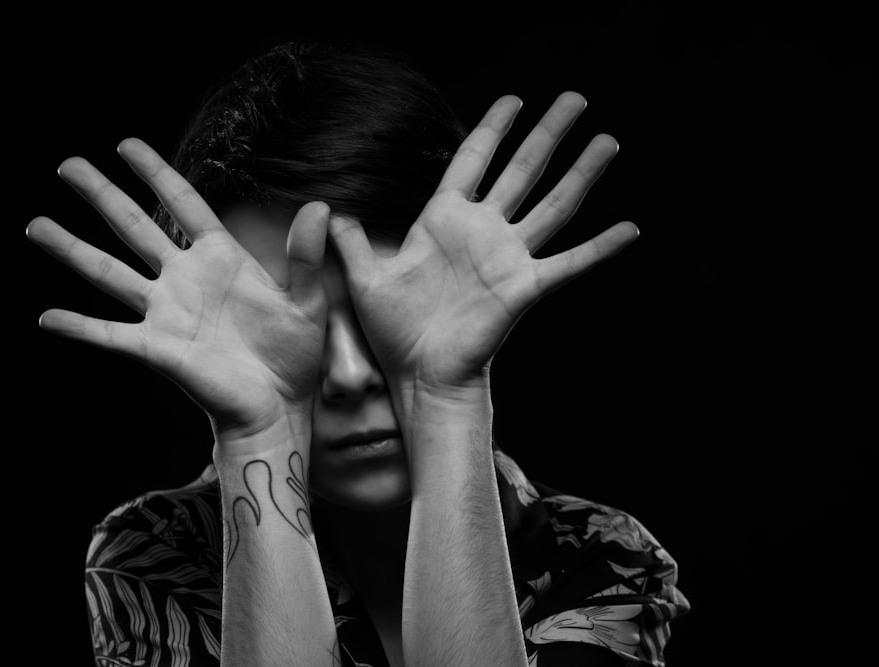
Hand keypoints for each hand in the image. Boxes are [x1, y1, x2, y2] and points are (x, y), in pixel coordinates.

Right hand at [28, 139, 328, 448]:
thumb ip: (305, 256)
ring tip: (35, 224)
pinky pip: (109, 334)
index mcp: (220, 259)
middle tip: (67, 165)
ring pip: (109, 273)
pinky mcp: (157, 349)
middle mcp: (185, 279)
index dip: (155, 172)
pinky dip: (79, 327)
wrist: (278, 407)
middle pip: (134, 226)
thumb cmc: (292, 355)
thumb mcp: (305, 301)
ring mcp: (166, 312)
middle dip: (101, 195)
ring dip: (72, 249)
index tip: (126, 145)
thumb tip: (321, 206)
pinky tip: (46, 317)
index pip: (182, 204)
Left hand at [328, 92, 637, 399]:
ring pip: (554, 204)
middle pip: (522, 170)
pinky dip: (600, 247)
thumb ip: (351, 240)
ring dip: (582, 173)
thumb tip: (328, 207)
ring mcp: (508, 257)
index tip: (513, 99)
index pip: (473, 161)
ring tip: (608, 140)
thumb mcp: (365, 278)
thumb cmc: (394, 331)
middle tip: (575, 99)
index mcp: (445, 221)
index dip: (493, 129)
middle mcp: (483, 231)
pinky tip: (630, 228)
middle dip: (548, 133)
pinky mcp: (525, 288)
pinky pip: (570, 262)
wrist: (420, 375)